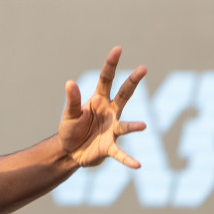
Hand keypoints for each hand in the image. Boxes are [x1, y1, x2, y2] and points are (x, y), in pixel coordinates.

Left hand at [58, 47, 146, 167]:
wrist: (70, 151)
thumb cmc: (71, 128)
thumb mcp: (69, 114)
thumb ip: (72, 100)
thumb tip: (70, 82)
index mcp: (98, 100)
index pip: (106, 79)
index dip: (111, 64)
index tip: (118, 49)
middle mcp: (109, 112)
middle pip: (124, 94)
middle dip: (133, 81)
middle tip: (143, 68)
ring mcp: (111, 129)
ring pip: (125, 126)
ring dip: (133, 127)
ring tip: (143, 126)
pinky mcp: (109, 147)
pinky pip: (120, 153)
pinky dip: (128, 159)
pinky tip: (137, 165)